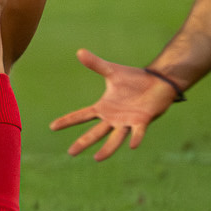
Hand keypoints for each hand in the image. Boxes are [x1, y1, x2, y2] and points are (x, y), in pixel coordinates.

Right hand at [48, 48, 179, 159]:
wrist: (158, 82)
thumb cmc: (134, 78)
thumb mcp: (112, 71)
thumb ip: (96, 64)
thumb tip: (79, 51)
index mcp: (104, 108)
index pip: (82, 116)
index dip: (67, 121)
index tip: (52, 127)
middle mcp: (114, 118)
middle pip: (95, 132)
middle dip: (83, 142)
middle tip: (71, 153)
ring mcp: (128, 121)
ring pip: (115, 138)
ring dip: (107, 149)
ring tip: (97, 158)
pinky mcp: (143, 120)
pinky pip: (138, 132)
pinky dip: (135, 138)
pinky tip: (132, 145)